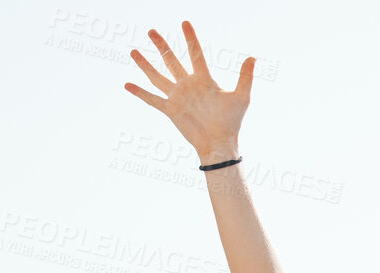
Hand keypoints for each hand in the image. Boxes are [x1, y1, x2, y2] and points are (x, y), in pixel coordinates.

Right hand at [126, 21, 253, 162]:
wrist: (219, 143)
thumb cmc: (231, 122)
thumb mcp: (241, 98)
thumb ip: (245, 77)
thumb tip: (252, 57)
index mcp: (204, 80)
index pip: (195, 54)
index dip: (190, 38)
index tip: (184, 23)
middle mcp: (188, 85)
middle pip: (171, 61)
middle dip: (162, 46)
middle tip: (152, 31)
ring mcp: (177, 97)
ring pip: (157, 76)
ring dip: (145, 64)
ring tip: (133, 51)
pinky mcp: (170, 110)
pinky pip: (152, 99)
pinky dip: (140, 92)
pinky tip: (127, 84)